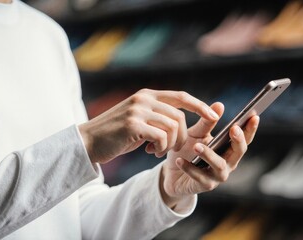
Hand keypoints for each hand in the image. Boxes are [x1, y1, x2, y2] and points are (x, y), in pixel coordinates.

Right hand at [78, 89, 219, 163]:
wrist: (88, 141)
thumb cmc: (116, 134)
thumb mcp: (138, 119)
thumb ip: (157, 115)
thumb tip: (180, 121)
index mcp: (147, 95)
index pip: (181, 97)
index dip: (200, 106)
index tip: (213, 116)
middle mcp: (144, 99)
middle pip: (180, 116)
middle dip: (182, 136)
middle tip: (171, 148)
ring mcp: (138, 110)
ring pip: (172, 127)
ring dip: (170, 144)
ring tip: (157, 151)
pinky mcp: (133, 125)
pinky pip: (161, 137)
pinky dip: (160, 148)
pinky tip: (149, 152)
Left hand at [160, 102, 259, 208]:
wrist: (173, 174)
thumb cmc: (189, 151)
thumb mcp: (196, 134)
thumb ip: (207, 122)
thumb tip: (220, 104)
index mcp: (229, 149)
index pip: (244, 139)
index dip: (251, 129)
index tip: (254, 116)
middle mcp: (228, 163)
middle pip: (239, 152)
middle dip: (238, 140)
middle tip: (233, 129)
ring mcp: (217, 176)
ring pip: (219, 165)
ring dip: (209, 155)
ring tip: (197, 146)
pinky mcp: (204, 186)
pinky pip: (198, 177)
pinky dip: (189, 168)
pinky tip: (179, 160)